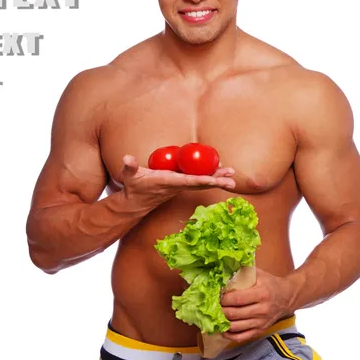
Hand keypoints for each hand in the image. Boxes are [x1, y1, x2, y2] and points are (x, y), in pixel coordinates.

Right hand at [120, 154, 235, 206]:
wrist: (135, 203)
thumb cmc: (134, 187)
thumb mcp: (129, 176)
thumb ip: (129, 167)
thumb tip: (126, 157)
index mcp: (168, 182)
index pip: (189, 181)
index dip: (203, 179)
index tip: (215, 180)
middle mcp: (177, 186)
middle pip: (201, 183)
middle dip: (217, 181)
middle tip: (232, 179)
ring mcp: (180, 186)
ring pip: (201, 182)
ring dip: (216, 178)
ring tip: (230, 173)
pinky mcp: (180, 185)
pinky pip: (197, 179)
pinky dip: (208, 175)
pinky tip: (217, 169)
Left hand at [220, 266, 295, 343]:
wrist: (286, 296)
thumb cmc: (269, 282)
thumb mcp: (258, 273)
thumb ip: (242, 270)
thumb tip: (223, 268)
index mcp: (262, 293)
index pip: (238, 299)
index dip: (224, 298)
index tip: (217, 295)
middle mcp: (263, 309)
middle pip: (235, 314)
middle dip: (220, 310)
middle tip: (212, 306)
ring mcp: (261, 322)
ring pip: (236, 327)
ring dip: (223, 322)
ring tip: (215, 316)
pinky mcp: (260, 330)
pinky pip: (242, 337)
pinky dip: (230, 335)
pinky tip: (223, 329)